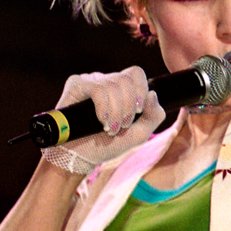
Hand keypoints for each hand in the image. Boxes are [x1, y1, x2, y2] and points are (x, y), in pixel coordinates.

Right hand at [41, 66, 164, 173]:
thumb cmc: (108, 144)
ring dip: (116, 112)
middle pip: (126, 79)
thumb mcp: (138, 134)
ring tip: (110, 129)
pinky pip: (97, 89)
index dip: (141, 89)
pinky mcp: (76, 85)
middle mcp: (105, 81)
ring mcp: (90, 81)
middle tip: (122, 127)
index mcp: (120, 89)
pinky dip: (104, 108)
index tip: (139, 111)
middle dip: (128, 107)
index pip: (135, 73)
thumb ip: (154, 116)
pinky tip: (102, 122)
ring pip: (113, 84)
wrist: (81, 157)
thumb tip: (152, 94)